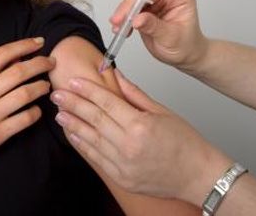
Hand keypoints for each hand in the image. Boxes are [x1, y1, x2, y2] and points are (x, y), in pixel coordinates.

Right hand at [0, 37, 53, 172]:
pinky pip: (24, 119)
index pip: (2, 54)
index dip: (24, 45)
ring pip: (24, 94)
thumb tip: (19, 57)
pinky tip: (37, 110)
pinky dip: (35, 113)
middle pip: (18, 72)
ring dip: (41, 87)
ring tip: (46, 86)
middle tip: (52, 62)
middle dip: (40, 63)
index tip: (39, 42)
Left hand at [51, 69, 229, 202]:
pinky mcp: (121, 178)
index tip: (73, 81)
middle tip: (57, 93)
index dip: (88, 90)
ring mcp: (123, 165)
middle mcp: (128, 146)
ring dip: (73, 124)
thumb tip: (117, 76)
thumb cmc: (185, 143)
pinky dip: (83, 145)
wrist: (197, 175)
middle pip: (94, 120)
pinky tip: (74, 134)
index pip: (106, 103)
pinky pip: (96, 159)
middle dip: (73, 104)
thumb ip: (135, 94)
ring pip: (90, 140)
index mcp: (140, 126)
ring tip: (60, 112)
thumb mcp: (162, 112)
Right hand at [111, 0, 206, 70]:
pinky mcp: (143, 10)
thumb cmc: (186, 43)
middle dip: (132, 1)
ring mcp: (154, 1)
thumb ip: (154, 26)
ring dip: (124, 11)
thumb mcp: (172, 37)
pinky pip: (129, 10)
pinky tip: (120, 28)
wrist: (182, 54)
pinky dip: (123, 19)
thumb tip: (138, 19)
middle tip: (124, 16)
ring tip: (119, 25)